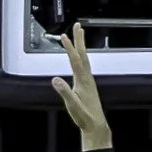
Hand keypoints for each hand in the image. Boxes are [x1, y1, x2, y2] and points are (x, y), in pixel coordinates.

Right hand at [50, 24, 112, 149]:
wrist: (96, 125)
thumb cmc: (84, 117)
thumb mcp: (72, 106)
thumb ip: (64, 92)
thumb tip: (55, 79)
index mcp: (82, 81)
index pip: (75, 60)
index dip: (69, 48)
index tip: (64, 36)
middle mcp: (87, 78)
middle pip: (82, 55)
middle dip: (79, 39)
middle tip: (77, 25)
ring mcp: (89, 81)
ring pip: (85, 59)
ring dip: (81, 46)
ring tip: (80, 35)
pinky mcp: (88, 85)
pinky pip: (85, 65)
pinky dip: (82, 56)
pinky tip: (80, 57)